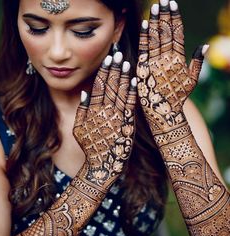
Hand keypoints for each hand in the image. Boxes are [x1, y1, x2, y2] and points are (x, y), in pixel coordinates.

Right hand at [73, 53, 135, 189]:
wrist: (101, 167)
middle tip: (117, 53)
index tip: (107, 59)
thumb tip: (85, 92)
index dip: (103, 71)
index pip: (99, 86)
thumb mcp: (79, 130)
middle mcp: (105, 111)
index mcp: (93, 111)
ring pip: (120, 93)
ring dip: (123, 76)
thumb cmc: (89, 149)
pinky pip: (130, 106)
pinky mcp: (127, 124)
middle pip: (110, 86)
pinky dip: (132, 92)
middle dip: (114, 69)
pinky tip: (135, 80)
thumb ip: (82, 110)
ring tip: (126, 62)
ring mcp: (117, 117)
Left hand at [137, 0, 206, 132]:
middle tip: (162, 1)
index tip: (172, 5)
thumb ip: (196, 63)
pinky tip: (145, 25)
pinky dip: (144, 38)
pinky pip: (143, 51)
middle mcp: (167, 60)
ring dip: (155, 22)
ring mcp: (154, 65)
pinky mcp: (143, 71)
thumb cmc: (178, 97)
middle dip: (164, 16)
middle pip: (166, 33)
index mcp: (179, 60)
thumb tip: (203, 46)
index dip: (175, 18)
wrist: (164, 113)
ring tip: (155, 8)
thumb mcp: (191, 80)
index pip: (177, 34)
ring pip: (155, 40)